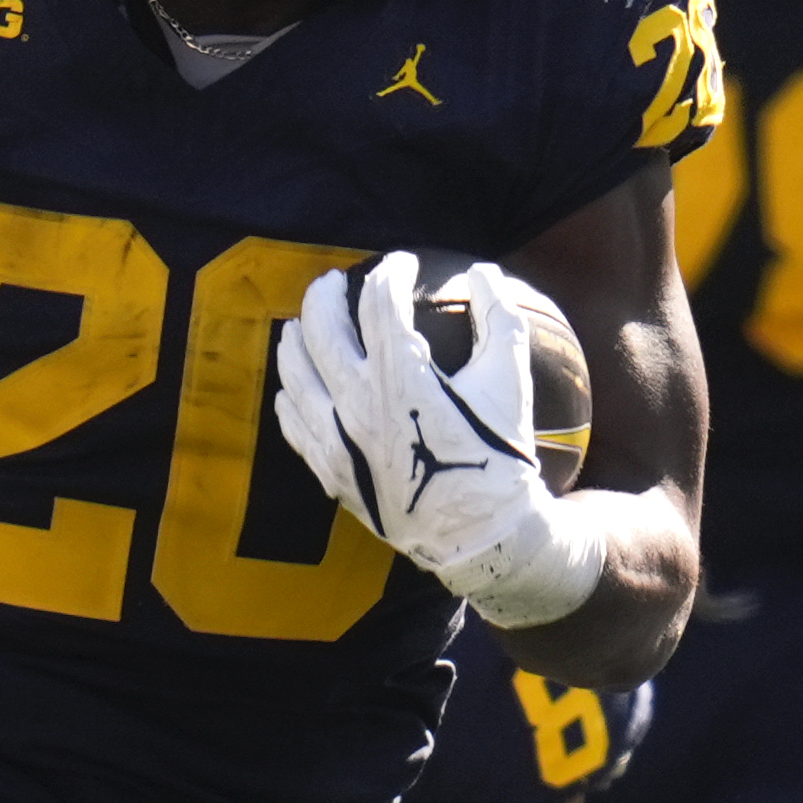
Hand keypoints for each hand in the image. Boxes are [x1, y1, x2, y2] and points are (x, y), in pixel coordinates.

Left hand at [274, 252, 601, 627]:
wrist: (480, 537)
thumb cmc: (499, 458)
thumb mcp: (511, 383)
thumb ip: (501, 318)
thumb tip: (485, 273)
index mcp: (403, 376)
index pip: (380, 301)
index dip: (390, 271)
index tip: (401, 265)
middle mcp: (358, 402)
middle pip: (321, 325)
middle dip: (326, 292)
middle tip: (336, 282)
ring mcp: (336, 438)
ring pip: (293, 370)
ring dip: (296, 337)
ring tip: (304, 324)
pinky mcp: (330, 470)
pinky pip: (293, 422)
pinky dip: (291, 394)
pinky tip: (296, 386)